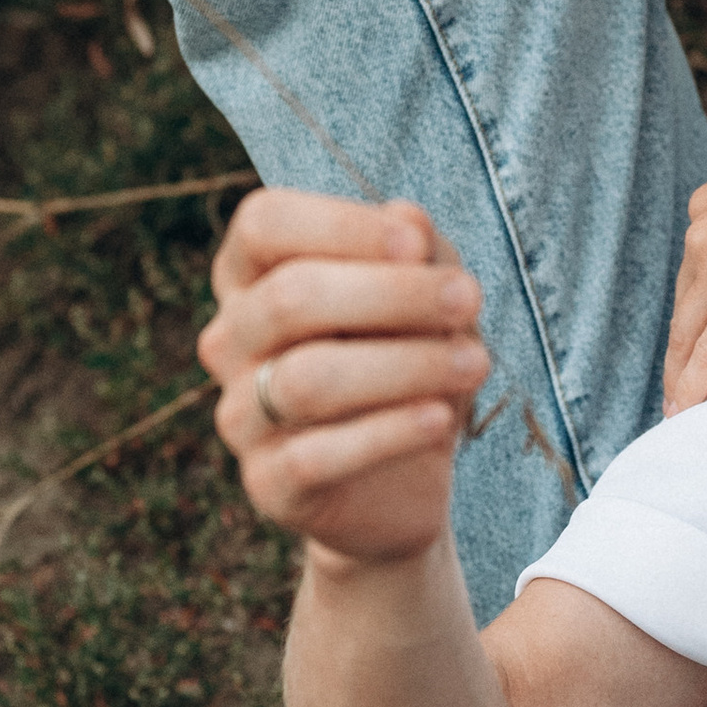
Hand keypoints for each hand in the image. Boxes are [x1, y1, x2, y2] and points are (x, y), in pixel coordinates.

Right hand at [199, 190, 489, 566]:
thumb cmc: (407, 359)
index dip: (339, 226)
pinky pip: (316, 456)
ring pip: (305, 379)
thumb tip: (407, 221)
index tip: (416, 245)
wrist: (403, 481)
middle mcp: (230, 340)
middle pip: (289, 298)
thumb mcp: (427, 296)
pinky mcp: (268, 484)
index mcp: (251, 276)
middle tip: (470, 300)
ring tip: (476, 363)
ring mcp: (240, 415)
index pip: (264, 225)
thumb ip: (419, 254)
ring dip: (404, 365)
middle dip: (391, 294)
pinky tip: (441, 420)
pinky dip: (389, 433)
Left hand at [664, 83, 706, 411]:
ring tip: (681, 406)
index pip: (692, 274)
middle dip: (677, 352)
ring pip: (687, 334)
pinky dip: (696, 384)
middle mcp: (702, 234)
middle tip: (676, 387)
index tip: (687, 341)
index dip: (688, 313)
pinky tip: (687, 410)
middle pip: (682, 308)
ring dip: (681, 374)